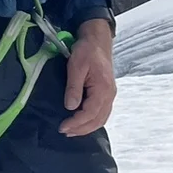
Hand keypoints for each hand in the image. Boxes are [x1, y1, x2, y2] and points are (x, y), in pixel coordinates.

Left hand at [60, 18, 116, 136]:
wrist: (97, 40)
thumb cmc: (86, 51)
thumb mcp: (76, 66)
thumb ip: (74, 87)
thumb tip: (70, 106)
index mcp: (103, 89)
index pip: (91, 113)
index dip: (76, 122)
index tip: (62, 126)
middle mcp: (109, 95)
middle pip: (98, 120)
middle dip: (81, 129)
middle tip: (64, 131)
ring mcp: (110, 95)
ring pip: (101, 119)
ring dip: (87, 127)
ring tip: (71, 131)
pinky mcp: (107, 94)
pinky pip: (102, 113)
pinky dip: (92, 121)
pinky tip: (82, 122)